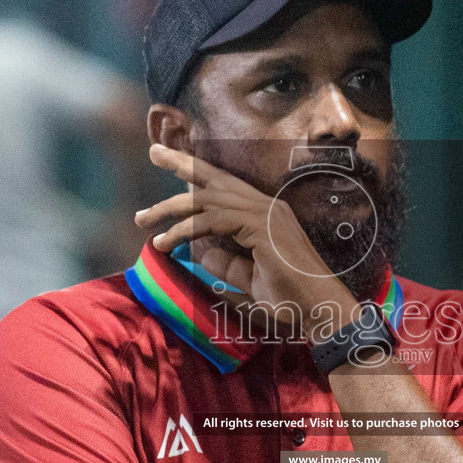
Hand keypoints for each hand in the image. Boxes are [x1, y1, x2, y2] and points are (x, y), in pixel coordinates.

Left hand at [135, 143, 359, 326]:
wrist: (320, 310)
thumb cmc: (291, 299)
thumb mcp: (250, 280)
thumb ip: (227, 264)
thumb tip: (200, 252)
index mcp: (266, 214)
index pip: (226, 187)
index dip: (198, 174)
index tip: (171, 167)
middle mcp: (266, 206)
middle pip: (216, 178)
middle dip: (183, 163)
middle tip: (154, 151)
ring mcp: (265, 213)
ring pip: (208, 199)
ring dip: (171, 208)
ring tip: (143, 218)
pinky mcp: (260, 226)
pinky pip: (212, 221)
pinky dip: (185, 230)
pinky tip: (165, 241)